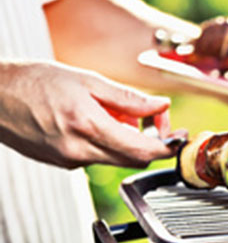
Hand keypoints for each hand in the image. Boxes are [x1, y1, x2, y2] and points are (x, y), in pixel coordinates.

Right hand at [0, 60, 177, 168]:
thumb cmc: (33, 80)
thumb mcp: (87, 79)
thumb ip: (128, 98)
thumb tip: (161, 106)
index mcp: (87, 126)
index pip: (142, 150)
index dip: (167, 146)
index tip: (179, 136)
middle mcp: (78, 150)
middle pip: (133, 159)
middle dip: (151, 141)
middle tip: (153, 118)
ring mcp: (68, 161)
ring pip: (115, 158)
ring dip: (127, 140)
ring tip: (114, 112)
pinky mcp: (61, 163)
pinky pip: (96, 157)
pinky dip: (106, 142)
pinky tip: (94, 121)